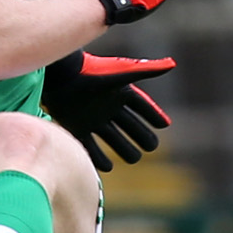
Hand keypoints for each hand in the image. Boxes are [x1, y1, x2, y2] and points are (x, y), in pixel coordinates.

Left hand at [43, 52, 174, 171]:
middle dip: (141, 136)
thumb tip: (173, 64)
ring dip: (123, 148)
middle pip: (129, 125)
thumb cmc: (92, 72)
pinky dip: (98, 157)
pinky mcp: (76, 126)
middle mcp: (107, 106)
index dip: (153, 115)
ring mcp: (91, 118)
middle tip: (151, 147)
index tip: (164, 125)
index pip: (141, 106)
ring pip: (112, 137)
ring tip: (134, 158)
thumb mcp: (121, 74)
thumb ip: (146, 71)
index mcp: (120, 93)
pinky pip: (90, 145)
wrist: (60, 75)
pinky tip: (108, 167)